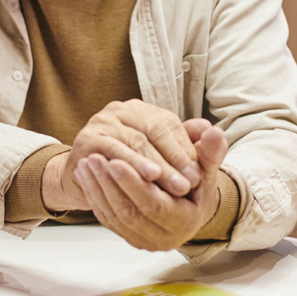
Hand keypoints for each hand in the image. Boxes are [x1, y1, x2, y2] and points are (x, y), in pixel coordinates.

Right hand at [63, 100, 201, 203]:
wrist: (85, 180)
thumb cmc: (127, 167)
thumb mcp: (160, 157)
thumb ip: (185, 144)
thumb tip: (211, 129)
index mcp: (142, 110)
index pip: (169, 124)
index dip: (185, 149)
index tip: (199, 174)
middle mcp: (121, 110)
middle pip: (153, 131)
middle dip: (174, 160)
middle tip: (189, 184)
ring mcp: (102, 122)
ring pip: (134, 142)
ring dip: (155, 165)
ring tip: (172, 185)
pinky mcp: (87, 139)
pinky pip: (111, 152)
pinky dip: (129, 166)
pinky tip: (142, 180)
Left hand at [74, 119, 226, 250]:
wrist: (190, 204)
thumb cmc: (197, 182)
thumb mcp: (207, 167)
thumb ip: (210, 150)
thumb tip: (212, 130)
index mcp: (186, 222)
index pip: (155, 205)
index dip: (133, 183)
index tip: (115, 160)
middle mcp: (164, 238)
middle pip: (130, 213)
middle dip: (110, 184)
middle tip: (94, 158)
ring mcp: (144, 240)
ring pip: (115, 217)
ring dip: (97, 188)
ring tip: (87, 161)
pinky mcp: (128, 237)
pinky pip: (106, 218)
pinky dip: (94, 196)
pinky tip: (86, 174)